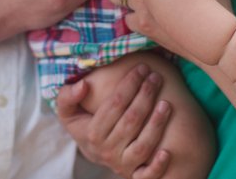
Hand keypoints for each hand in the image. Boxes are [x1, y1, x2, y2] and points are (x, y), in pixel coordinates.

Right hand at [56, 63, 172, 178]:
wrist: (92, 153)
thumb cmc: (84, 125)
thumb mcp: (68, 111)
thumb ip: (68, 96)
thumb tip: (83, 84)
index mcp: (93, 133)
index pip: (114, 104)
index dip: (129, 84)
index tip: (141, 68)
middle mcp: (107, 150)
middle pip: (131, 121)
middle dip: (145, 96)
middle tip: (156, 77)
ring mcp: (122, 164)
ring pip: (142, 146)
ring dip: (156, 125)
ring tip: (167, 104)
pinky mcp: (134, 175)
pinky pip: (147, 176)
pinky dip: (157, 166)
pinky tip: (167, 152)